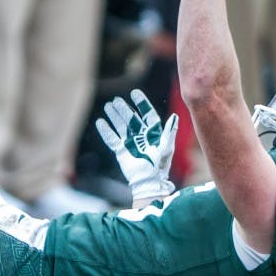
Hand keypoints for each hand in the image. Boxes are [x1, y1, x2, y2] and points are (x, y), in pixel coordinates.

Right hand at [95, 89, 177, 205]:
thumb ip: (169, 132)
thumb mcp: (166, 147)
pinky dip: (106, 131)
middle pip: (131, 119)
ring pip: (121, 126)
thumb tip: (175, 117)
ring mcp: (131, 143)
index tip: (134, 93)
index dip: (141, 104)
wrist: (149, 182)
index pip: (147, 114)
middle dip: (124, 109)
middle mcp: (141, 136)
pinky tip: (100, 122)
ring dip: (115, 116)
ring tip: (108, 106)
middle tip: (116, 100)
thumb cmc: (160, 166)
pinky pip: (112, 139)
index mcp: (154, 133)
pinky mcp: (121, 151)